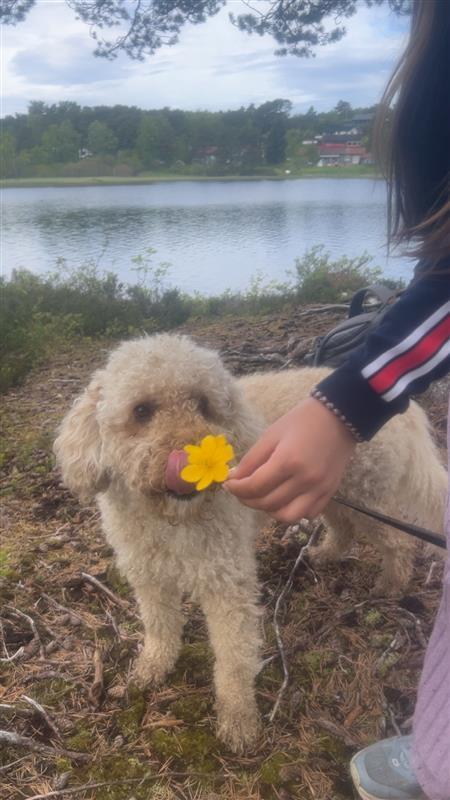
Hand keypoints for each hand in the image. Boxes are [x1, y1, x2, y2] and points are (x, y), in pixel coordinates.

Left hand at [225, 397, 355, 522]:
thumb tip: (234, 478)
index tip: (229, 484)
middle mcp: (305, 480)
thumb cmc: (302, 421)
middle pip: (268, 503)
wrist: (339, 416)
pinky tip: (285, 498)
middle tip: (241, 490)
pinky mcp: (330, 493)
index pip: (254, 487)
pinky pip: (308, 514)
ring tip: (263, 497)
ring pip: (288, 516)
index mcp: (288, 461)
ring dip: (270, 510)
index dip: (236, 489)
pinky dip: (293, 511)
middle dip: (248, 500)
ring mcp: (319, 489)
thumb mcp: (271, 435)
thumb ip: (252, 460)